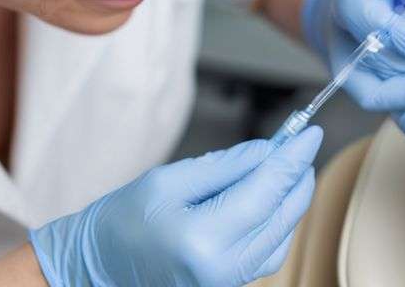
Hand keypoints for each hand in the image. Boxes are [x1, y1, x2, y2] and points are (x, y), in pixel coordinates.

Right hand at [29, 127, 322, 286]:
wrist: (95, 267)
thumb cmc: (122, 221)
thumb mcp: (167, 180)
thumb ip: (224, 166)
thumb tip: (268, 151)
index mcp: (202, 238)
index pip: (266, 190)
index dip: (293, 158)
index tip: (310, 133)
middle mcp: (221, 268)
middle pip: (282, 215)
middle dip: (298, 177)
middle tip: (304, 145)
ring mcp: (227, 283)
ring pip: (281, 236)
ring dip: (292, 200)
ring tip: (288, 168)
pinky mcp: (228, 285)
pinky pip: (268, 253)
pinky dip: (278, 223)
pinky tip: (273, 200)